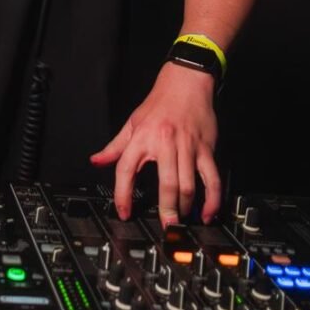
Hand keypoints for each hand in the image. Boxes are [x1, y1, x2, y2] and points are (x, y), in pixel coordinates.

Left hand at [89, 63, 219, 225]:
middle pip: (166, 184)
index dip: (122, 194)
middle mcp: (165, 143)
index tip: (124, 212)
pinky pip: (211, 178)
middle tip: (166, 228)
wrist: (185, 82)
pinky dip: (212, 199)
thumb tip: (97, 161)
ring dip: (186, 207)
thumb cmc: (159, 103)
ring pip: (188, 184)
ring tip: (181, 223)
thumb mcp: (132, 122)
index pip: (126, 169)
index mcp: (142, 138)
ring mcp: (188, 147)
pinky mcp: (206, 149)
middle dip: (167, 210)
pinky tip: (207, 212)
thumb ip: (115, 146)